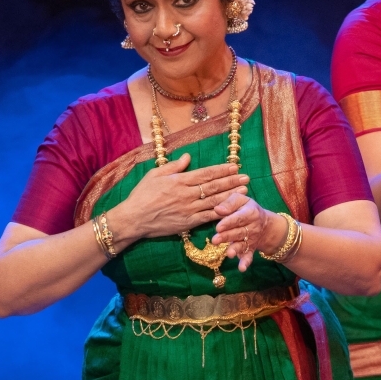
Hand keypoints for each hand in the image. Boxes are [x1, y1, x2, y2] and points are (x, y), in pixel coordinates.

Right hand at [113, 154, 248, 240]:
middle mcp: (187, 194)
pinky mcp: (188, 223)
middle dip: (232, 181)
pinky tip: (232, 209)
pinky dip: (221, 213)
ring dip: (231, 196)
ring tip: (245, 191)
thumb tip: (187, 156)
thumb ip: (173, 166)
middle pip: (214, 186)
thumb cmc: (142, 195)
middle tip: (246, 177)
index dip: (222, 170)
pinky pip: (208, 217)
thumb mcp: (155, 174)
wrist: (134, 218)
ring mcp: (189, 209)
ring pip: (214, 201)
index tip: (234, 166)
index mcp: (179, 180)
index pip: (206, 174)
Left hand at [210, 195, 288, 271]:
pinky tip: (242, 268)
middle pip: (238, 232)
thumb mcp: (241, 200)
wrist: (265, 224)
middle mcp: (252, 227)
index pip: (238, 218)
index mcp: (250, 213)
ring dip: (235, 249)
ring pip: (242, 244)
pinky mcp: (250, 249)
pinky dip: (246, 262)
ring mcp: (251, 239)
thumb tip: (217, 209)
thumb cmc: (247, 208)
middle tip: (215, 240)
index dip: (229, 222)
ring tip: (229, 254)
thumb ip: (229, 203)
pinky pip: (249, 256)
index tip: (218, 227)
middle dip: (226, 237)